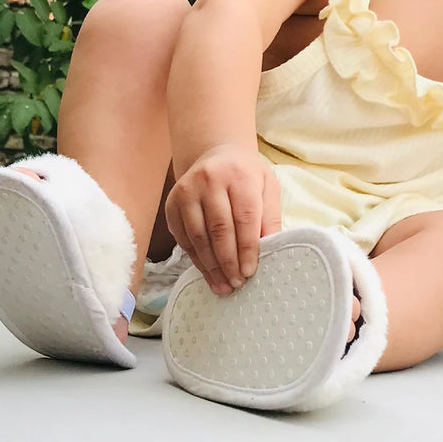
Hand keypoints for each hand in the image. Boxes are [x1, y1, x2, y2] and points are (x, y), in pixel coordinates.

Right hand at [165, 144, 280, 294]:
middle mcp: (210, 180)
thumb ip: (270, 216)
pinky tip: (208, 273)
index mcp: (239, 175)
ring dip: (211, 266)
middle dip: (228, 261)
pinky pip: (184, 238)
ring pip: (198, 236)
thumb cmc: (246, 175)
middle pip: (219, 228)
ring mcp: (187, 191)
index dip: (247, 247)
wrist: (216, 155)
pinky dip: (196, 260)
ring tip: (223, 286)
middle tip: (236, 284)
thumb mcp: (267, 187)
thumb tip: (269, 249)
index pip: (244, 217)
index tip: (250, 271)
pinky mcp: (172, 204)